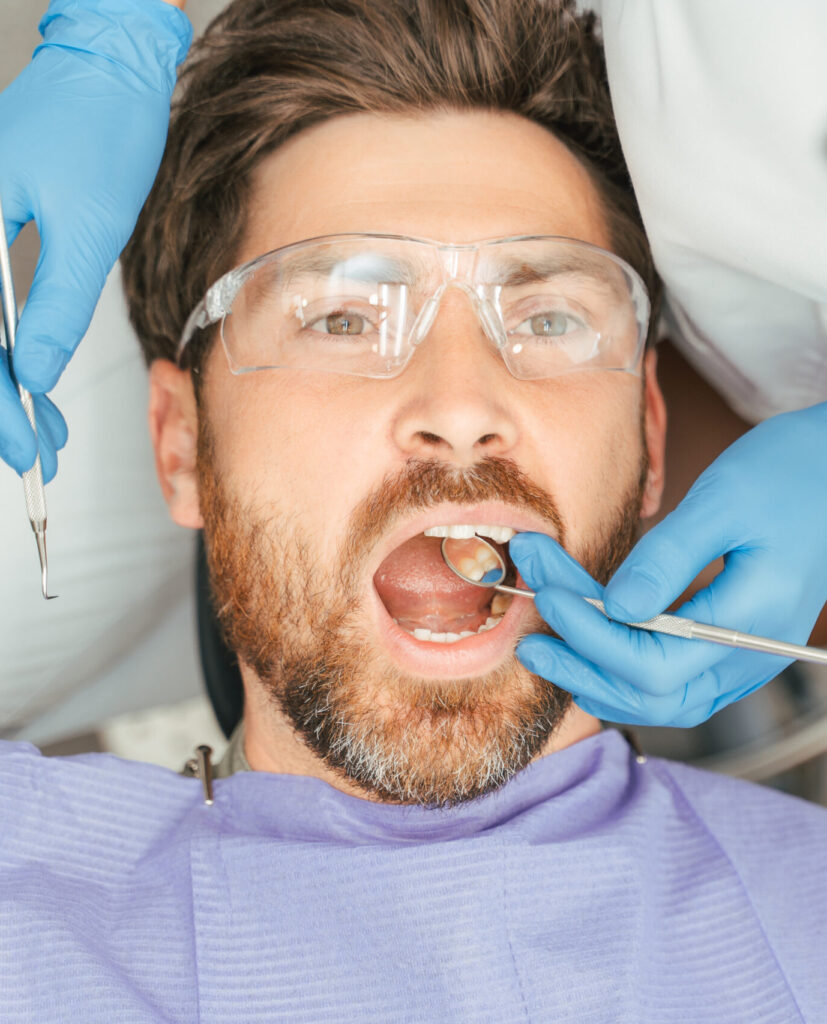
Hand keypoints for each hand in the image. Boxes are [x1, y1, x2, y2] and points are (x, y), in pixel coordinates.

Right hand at [0, 0, 190, 480]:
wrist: (110, 73)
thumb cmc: (99, 129)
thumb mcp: (87, 229)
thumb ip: (57, 305)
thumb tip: (36, 372)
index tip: (23, 447)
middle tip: (36, 451)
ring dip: (6, 387)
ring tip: (44, 430)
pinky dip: (12, 352)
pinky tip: (35, 384)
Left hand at [510, 402, 826, 726]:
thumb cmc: (788, 472)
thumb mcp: (723, 501)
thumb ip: (668, 560)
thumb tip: (615, 608)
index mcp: (751, 621)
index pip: (652, 664)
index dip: (590, 636)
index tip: (547, 593)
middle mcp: (749, 656)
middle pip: (651, 696)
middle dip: (580, 666)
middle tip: (527, 636)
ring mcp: (743, 658)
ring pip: (659, 699)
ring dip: (596, 675)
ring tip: (546, 641)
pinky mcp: (730, 646)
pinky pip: (670, 681)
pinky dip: (621, 671)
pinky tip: (586, 645)